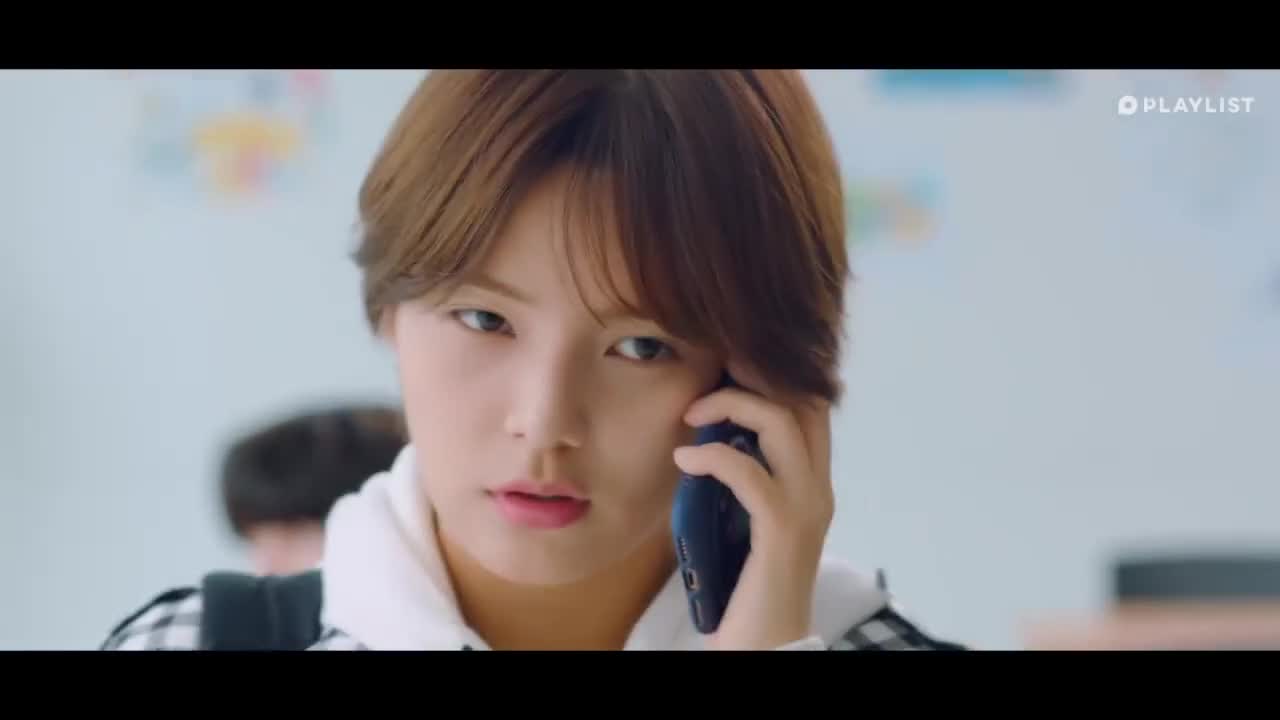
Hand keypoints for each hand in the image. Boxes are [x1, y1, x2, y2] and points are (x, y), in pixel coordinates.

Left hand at [671, 364, 834, 649]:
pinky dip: (711, 457)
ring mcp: (806, 507)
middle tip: (711, 372)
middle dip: (756, 374)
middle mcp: (820, 488)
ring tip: (693, 414)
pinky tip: (685, 460)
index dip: (776, 374)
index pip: (812, 407)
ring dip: (731, 405)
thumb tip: (706, 439)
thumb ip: (744, 479)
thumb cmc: (748, 584)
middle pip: (804, 401)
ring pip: (782, 424)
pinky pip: (747, 472)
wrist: (766, 644)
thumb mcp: (749, 520)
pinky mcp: (781, 529)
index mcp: (814, 484)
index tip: (730, 364)